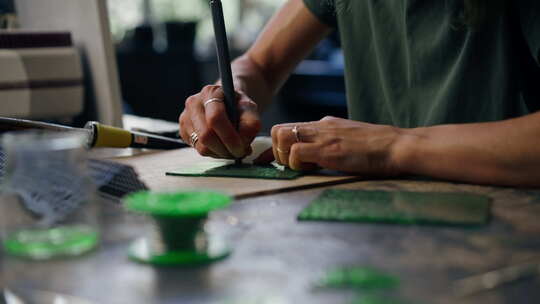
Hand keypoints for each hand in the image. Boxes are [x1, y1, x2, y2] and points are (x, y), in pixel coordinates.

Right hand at [179, 85, 260, 158]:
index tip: (242, 148)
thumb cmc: (238, 106)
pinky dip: (214, 153)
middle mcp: (194, 103)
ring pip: (201, 146)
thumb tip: (242, 143)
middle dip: (225, 149)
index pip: (215, 118)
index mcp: (210, 92)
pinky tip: (222, 146)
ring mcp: (186, 118)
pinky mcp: (184, 131)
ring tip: (232, 149)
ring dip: (221, 153)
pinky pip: (199, 150)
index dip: (229, 137)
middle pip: (206, 135)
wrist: (227, 103)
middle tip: (239, 152)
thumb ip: (251, 123)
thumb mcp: (250, 109)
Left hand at [270, 116, 402, 175]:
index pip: (288, 128)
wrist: (397, 145)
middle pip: (278, 130)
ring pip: (281, 137)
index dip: (274, 147)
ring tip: (303, 167)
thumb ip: (332, 143)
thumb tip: (318, 157)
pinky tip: (313, 170)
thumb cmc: (379, 148)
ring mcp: (323, 137)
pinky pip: (296, 153)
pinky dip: (296, 164)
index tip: (267, 161)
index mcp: (324, 124)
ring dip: (285, 156)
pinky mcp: (328, 150)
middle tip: (292, 166)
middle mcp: (320, 126)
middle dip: (276, 151)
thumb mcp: (349, 140)